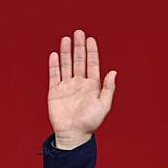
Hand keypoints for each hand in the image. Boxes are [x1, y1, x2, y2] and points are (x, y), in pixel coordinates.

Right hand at [48, 29, 116, 145]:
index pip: (92, 64)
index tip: (90, 39)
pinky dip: (54, 65)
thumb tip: (113, 72)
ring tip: (66, 39)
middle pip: (79, 61)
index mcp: (93, 86)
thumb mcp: (103, 105)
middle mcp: (80, 84)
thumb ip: (108, 88)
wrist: (73, 134)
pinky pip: (54, 75)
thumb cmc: (90, 122)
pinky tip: (55, 54)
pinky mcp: (55, 92)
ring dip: (66, 52)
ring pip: (66, 65)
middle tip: (78, 32)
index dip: (91, 52)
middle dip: (79, 47)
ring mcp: (67, 87)